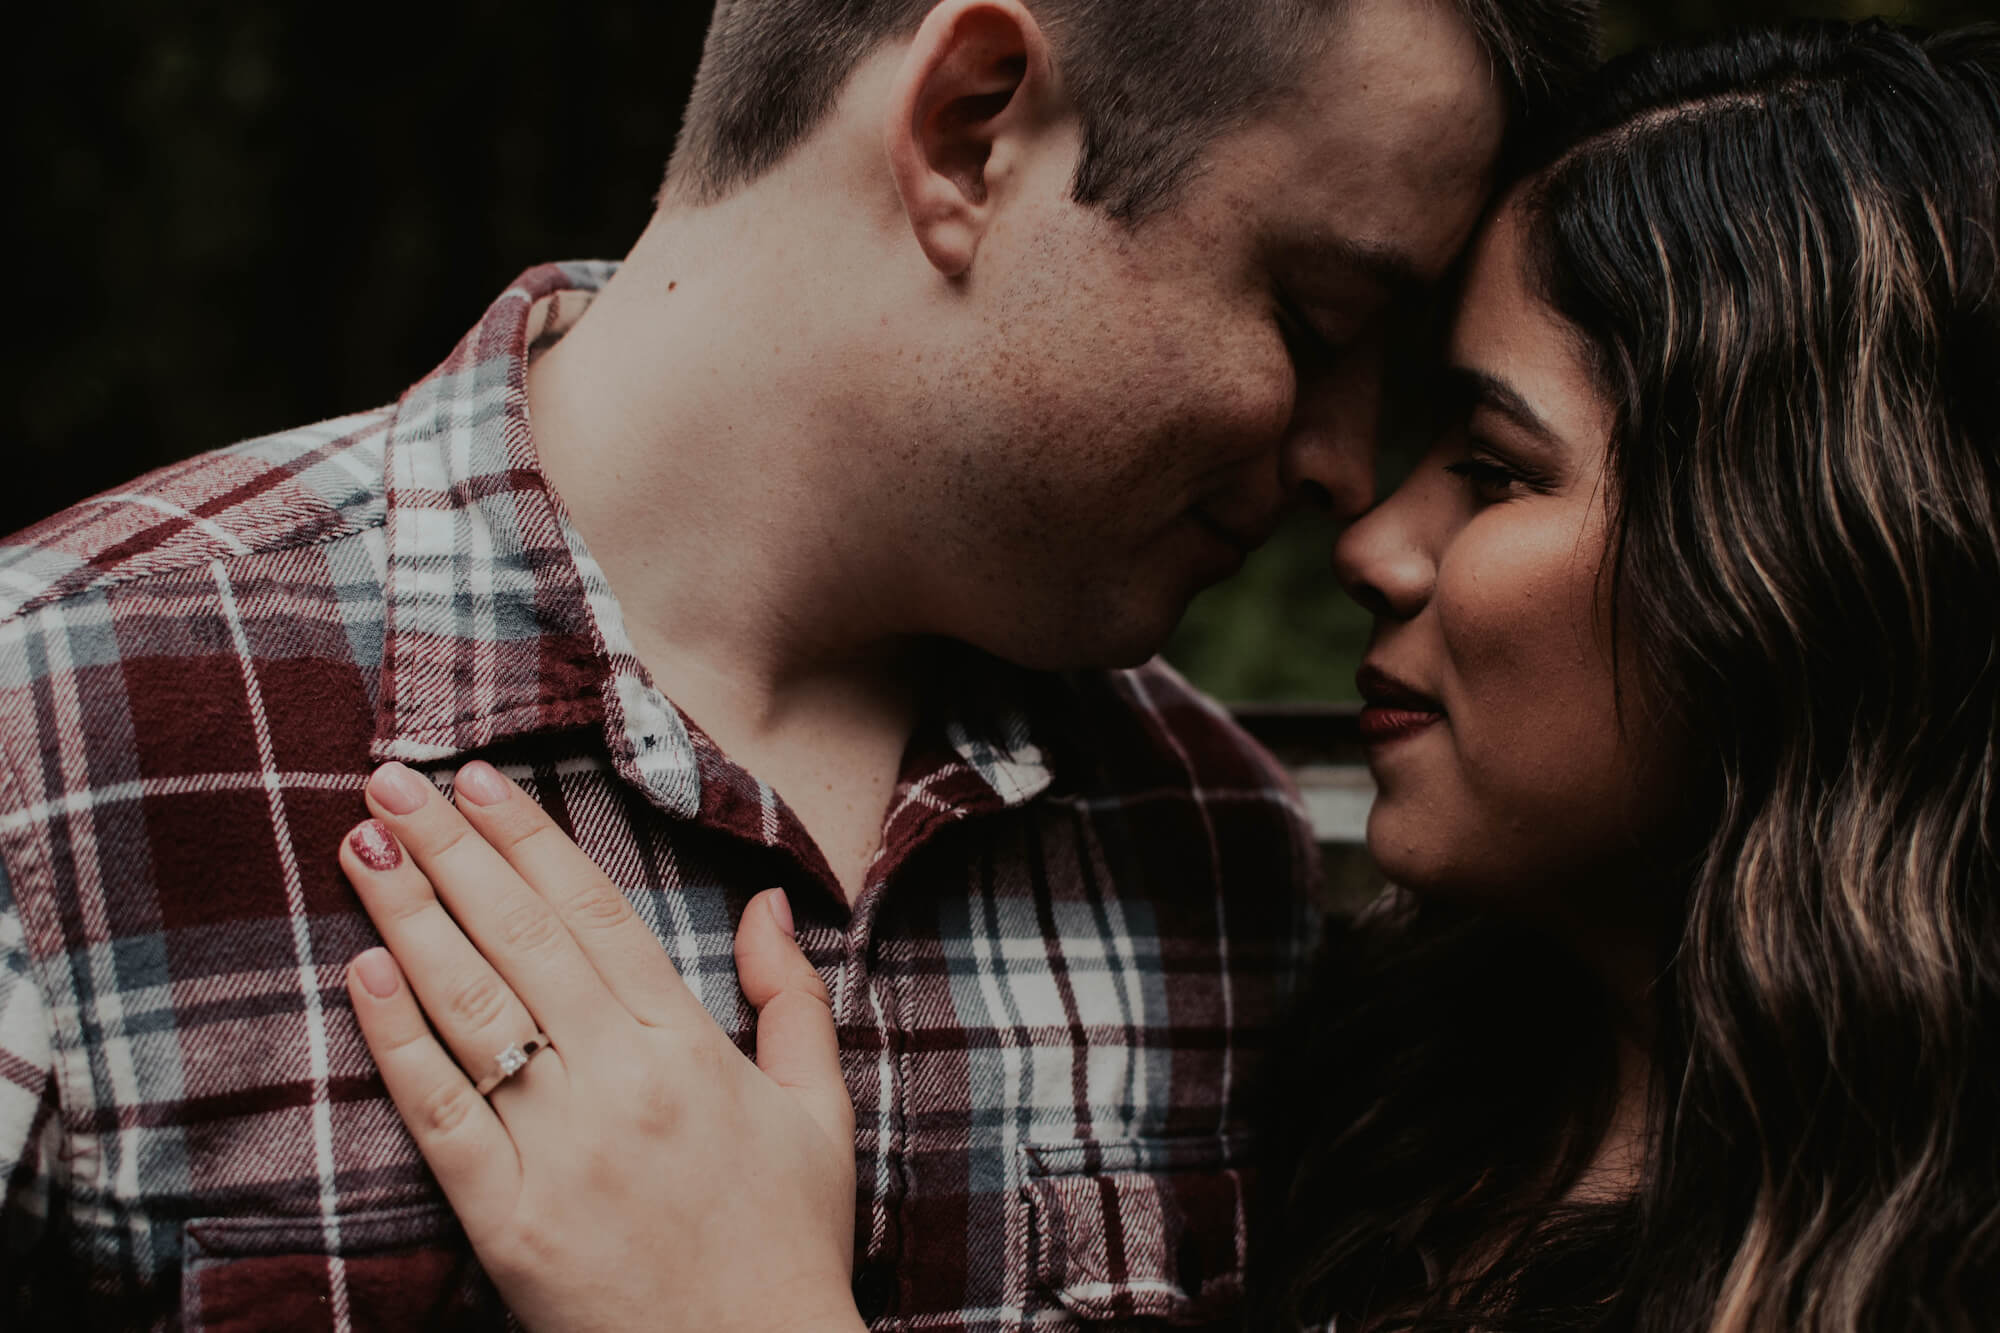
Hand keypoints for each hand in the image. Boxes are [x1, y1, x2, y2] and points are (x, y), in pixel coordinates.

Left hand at [337, 760, 862, 1332]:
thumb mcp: (818, 1111)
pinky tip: (362, 972)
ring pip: (472, 1009)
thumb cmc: (788, 1240)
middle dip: (451, 851)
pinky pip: (440, 1114)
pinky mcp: (507, 1220)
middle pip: (521, 941)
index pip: (596, 916)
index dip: (531, 840)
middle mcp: (622, 1085)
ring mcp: (559, 1151)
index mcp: (691, 1049)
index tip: (480, 780)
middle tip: (392, 781)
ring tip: (362, 844)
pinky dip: (398, 1040)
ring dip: (408, 919)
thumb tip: (765, 903)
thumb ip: (791, 998)